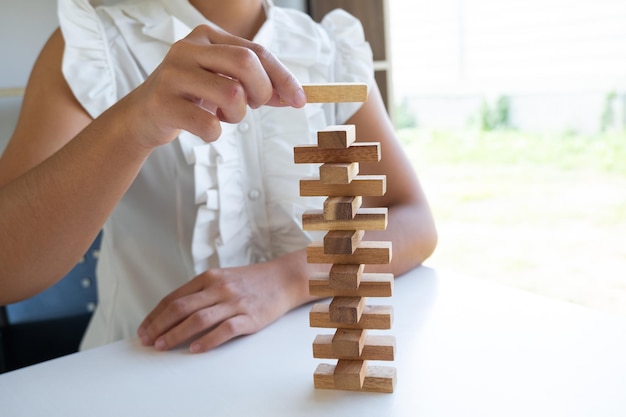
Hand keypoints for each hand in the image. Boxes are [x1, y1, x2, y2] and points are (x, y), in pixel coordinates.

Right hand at [118, 24, 305, 149]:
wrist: (143, 116)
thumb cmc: (191, 97)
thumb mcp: (223, 83)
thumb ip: (256, 85)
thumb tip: (293, 95)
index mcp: (207, 36)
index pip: (256, 51)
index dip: (283, 77)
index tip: (300, 100)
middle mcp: (188, 48)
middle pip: (246, 64)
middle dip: (262, 91)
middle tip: (254, 106)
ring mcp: (172, 74)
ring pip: (232, 94)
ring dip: (237, 115)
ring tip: (222, 116)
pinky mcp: (163, 103)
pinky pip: (209, 124)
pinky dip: (215, 133)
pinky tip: (204, 127)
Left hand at [137, 260, 300, 352]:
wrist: (284, 279)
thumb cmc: (251, 282)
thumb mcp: (223, 278)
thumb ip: (200, 292)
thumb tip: (172, 312)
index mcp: (209, 277)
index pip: (174, 298)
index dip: (155, 315)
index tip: (144, 330)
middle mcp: (219, 288)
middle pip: (181, 308)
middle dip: (159, 326)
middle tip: (147, 341)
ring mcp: (234, 302)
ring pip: (198, 319)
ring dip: (176, 334)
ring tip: (163, 346)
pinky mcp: (249, 317)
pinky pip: (224, 330)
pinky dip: (207, 340)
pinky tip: (195, 349)